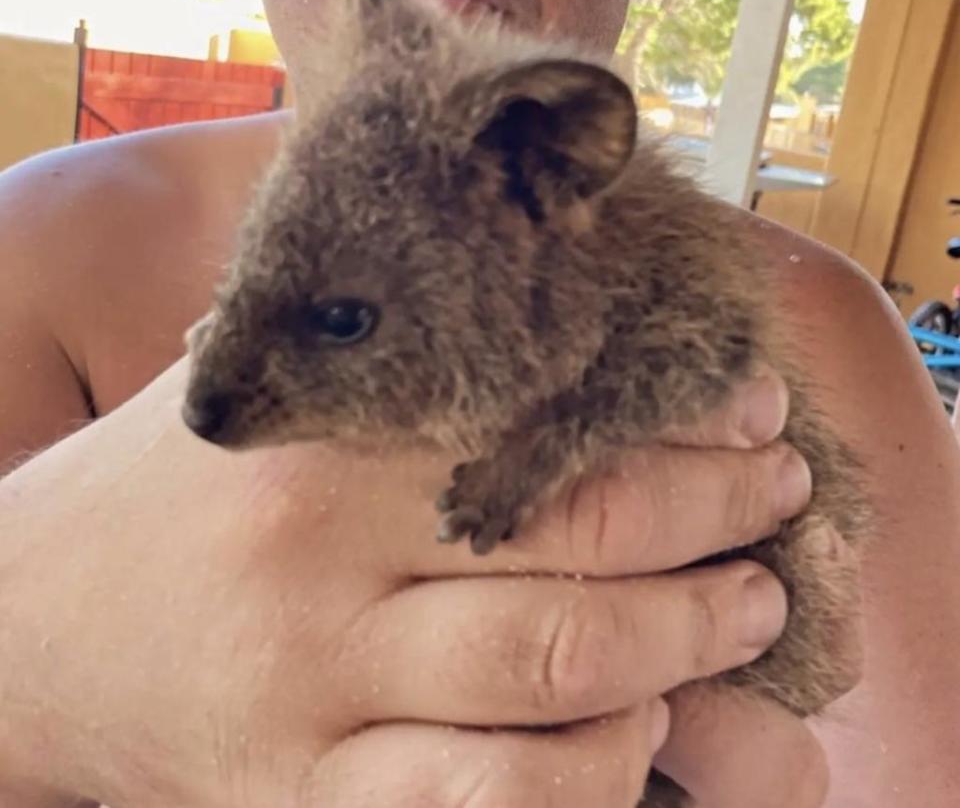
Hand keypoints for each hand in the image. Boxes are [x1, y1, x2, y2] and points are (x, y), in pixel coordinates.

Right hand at [0, 360, 824, 806]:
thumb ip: (363, 370)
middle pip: (569, 555)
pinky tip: (632, 731)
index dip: (668, 425)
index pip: (533, 427)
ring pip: (549, 690)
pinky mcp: (302, 801)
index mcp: (320, 454)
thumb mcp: (250, 406)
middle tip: (777, 506)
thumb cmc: (154, 500)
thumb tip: (501, 316)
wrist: (23, 632)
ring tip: (737, 612)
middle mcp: (322, 573)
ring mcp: (315, 701)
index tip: (750, 411)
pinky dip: (586, 778)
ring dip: (677, 654)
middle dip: (710, 532)